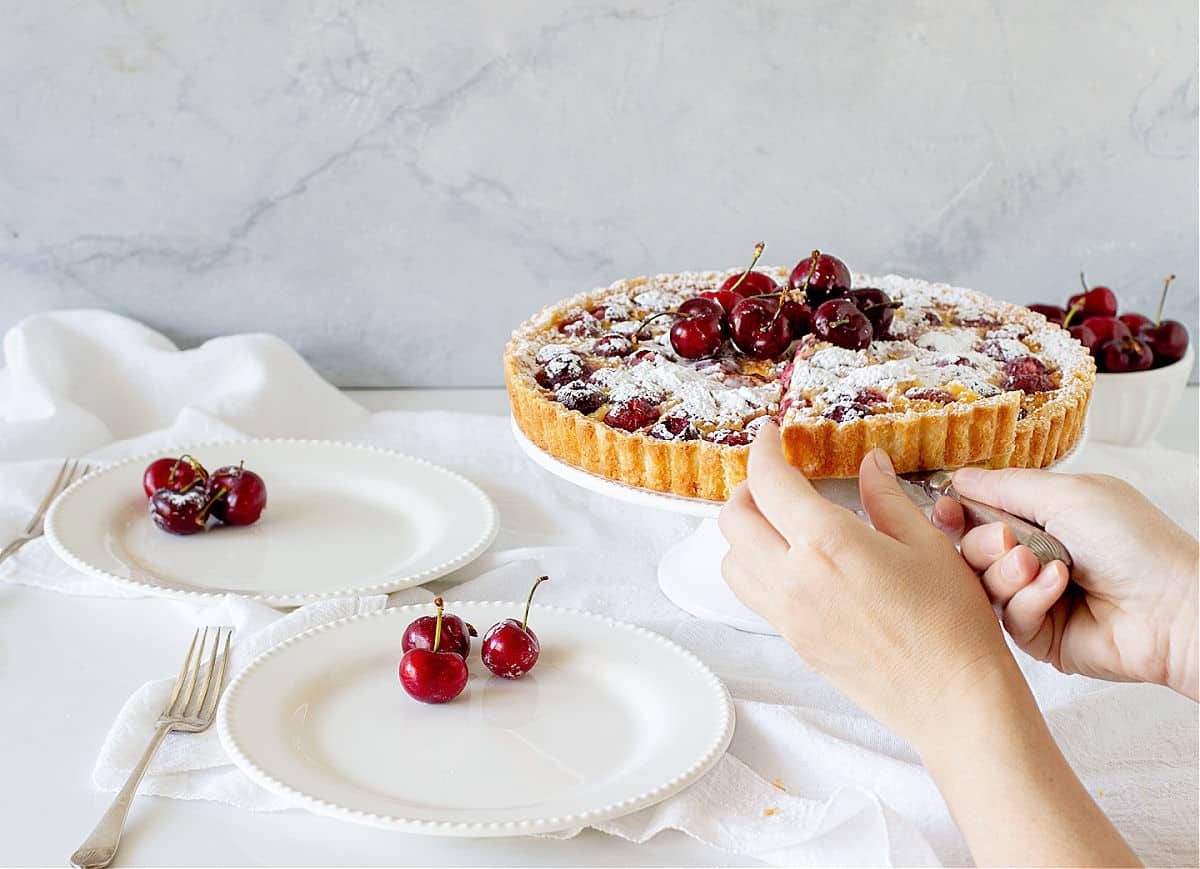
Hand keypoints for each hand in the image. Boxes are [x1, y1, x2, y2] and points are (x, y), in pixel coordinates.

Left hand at [718, 422, 1016, 746]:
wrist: (955, 701)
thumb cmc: (952, 624)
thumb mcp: (927, 544)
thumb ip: (886, 498)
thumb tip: (870, 463)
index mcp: (825, 544)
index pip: (768, 482)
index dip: (763, 449)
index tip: (771, 434)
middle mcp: (792, 579)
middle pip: (733, 519)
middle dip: (748, 488)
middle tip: (779, 479)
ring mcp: (788, 615)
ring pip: (732, 560)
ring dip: (745, 532)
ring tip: (782, 521)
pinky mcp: (794, 641)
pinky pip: (753, 595)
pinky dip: (756, 567)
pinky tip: (796, 562)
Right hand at [933, 468, 1197, 699]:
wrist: (1171, 606)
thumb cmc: (1133, 542)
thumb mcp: (1067, 494)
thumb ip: (1007, 486)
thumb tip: (959, 477)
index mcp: (1042, 519)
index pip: (980, 513)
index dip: (957, 512)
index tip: (945, 507)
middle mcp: (1033, 558)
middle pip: (971, 550)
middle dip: (982, 542)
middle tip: (1006, 540)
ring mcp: (1035, 598)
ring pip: (984, 585)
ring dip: (1007, 571)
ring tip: (1038, 565)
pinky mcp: (1039, 636)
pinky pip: (1008, 617)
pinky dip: (1030, 598)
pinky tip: (1060, 588)